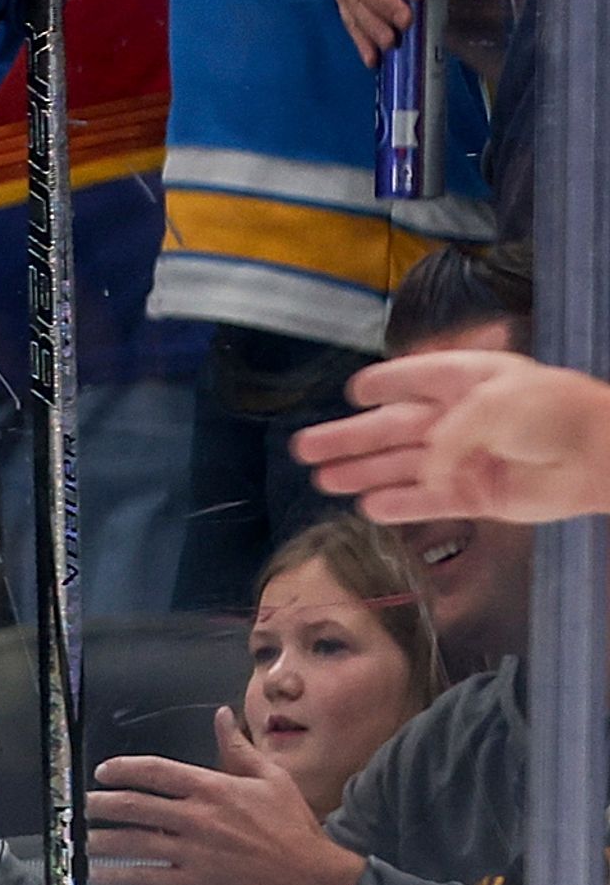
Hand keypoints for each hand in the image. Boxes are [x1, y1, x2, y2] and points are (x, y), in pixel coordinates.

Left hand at [88, 711, 369, 884]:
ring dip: (101, 840)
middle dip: (101, 805)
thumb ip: (238, 749)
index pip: (156, 771)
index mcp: (213, 789)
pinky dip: (117, 877)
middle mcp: (197, 818)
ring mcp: (193, 852)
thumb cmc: (295, 827)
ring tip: (82, 838)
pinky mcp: (195, 884)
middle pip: (134, 806)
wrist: (313, 880)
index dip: (124, 769)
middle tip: (82, 806)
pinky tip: (97, 875)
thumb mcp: (273, 779)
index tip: (103, 772)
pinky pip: (146, 878)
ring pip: (133, 843)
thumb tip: (221, 716)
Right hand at [296, 348, 609, 524]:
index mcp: (468, 381)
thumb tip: (424, 474)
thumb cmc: (550, 415)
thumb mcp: (487, 405)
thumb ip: (444, 437)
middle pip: (395, 428)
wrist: (599, 457)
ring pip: (404, 467)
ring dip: (364, 473)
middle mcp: (464, 418)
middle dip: (351, 438)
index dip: (385, 384)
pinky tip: (368, 506)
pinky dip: (400, 505)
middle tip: (305, 448)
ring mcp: (470, 459)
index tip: (354, 392)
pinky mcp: (479, 496)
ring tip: (323, 480)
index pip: (416, 379)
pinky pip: (430, 502)